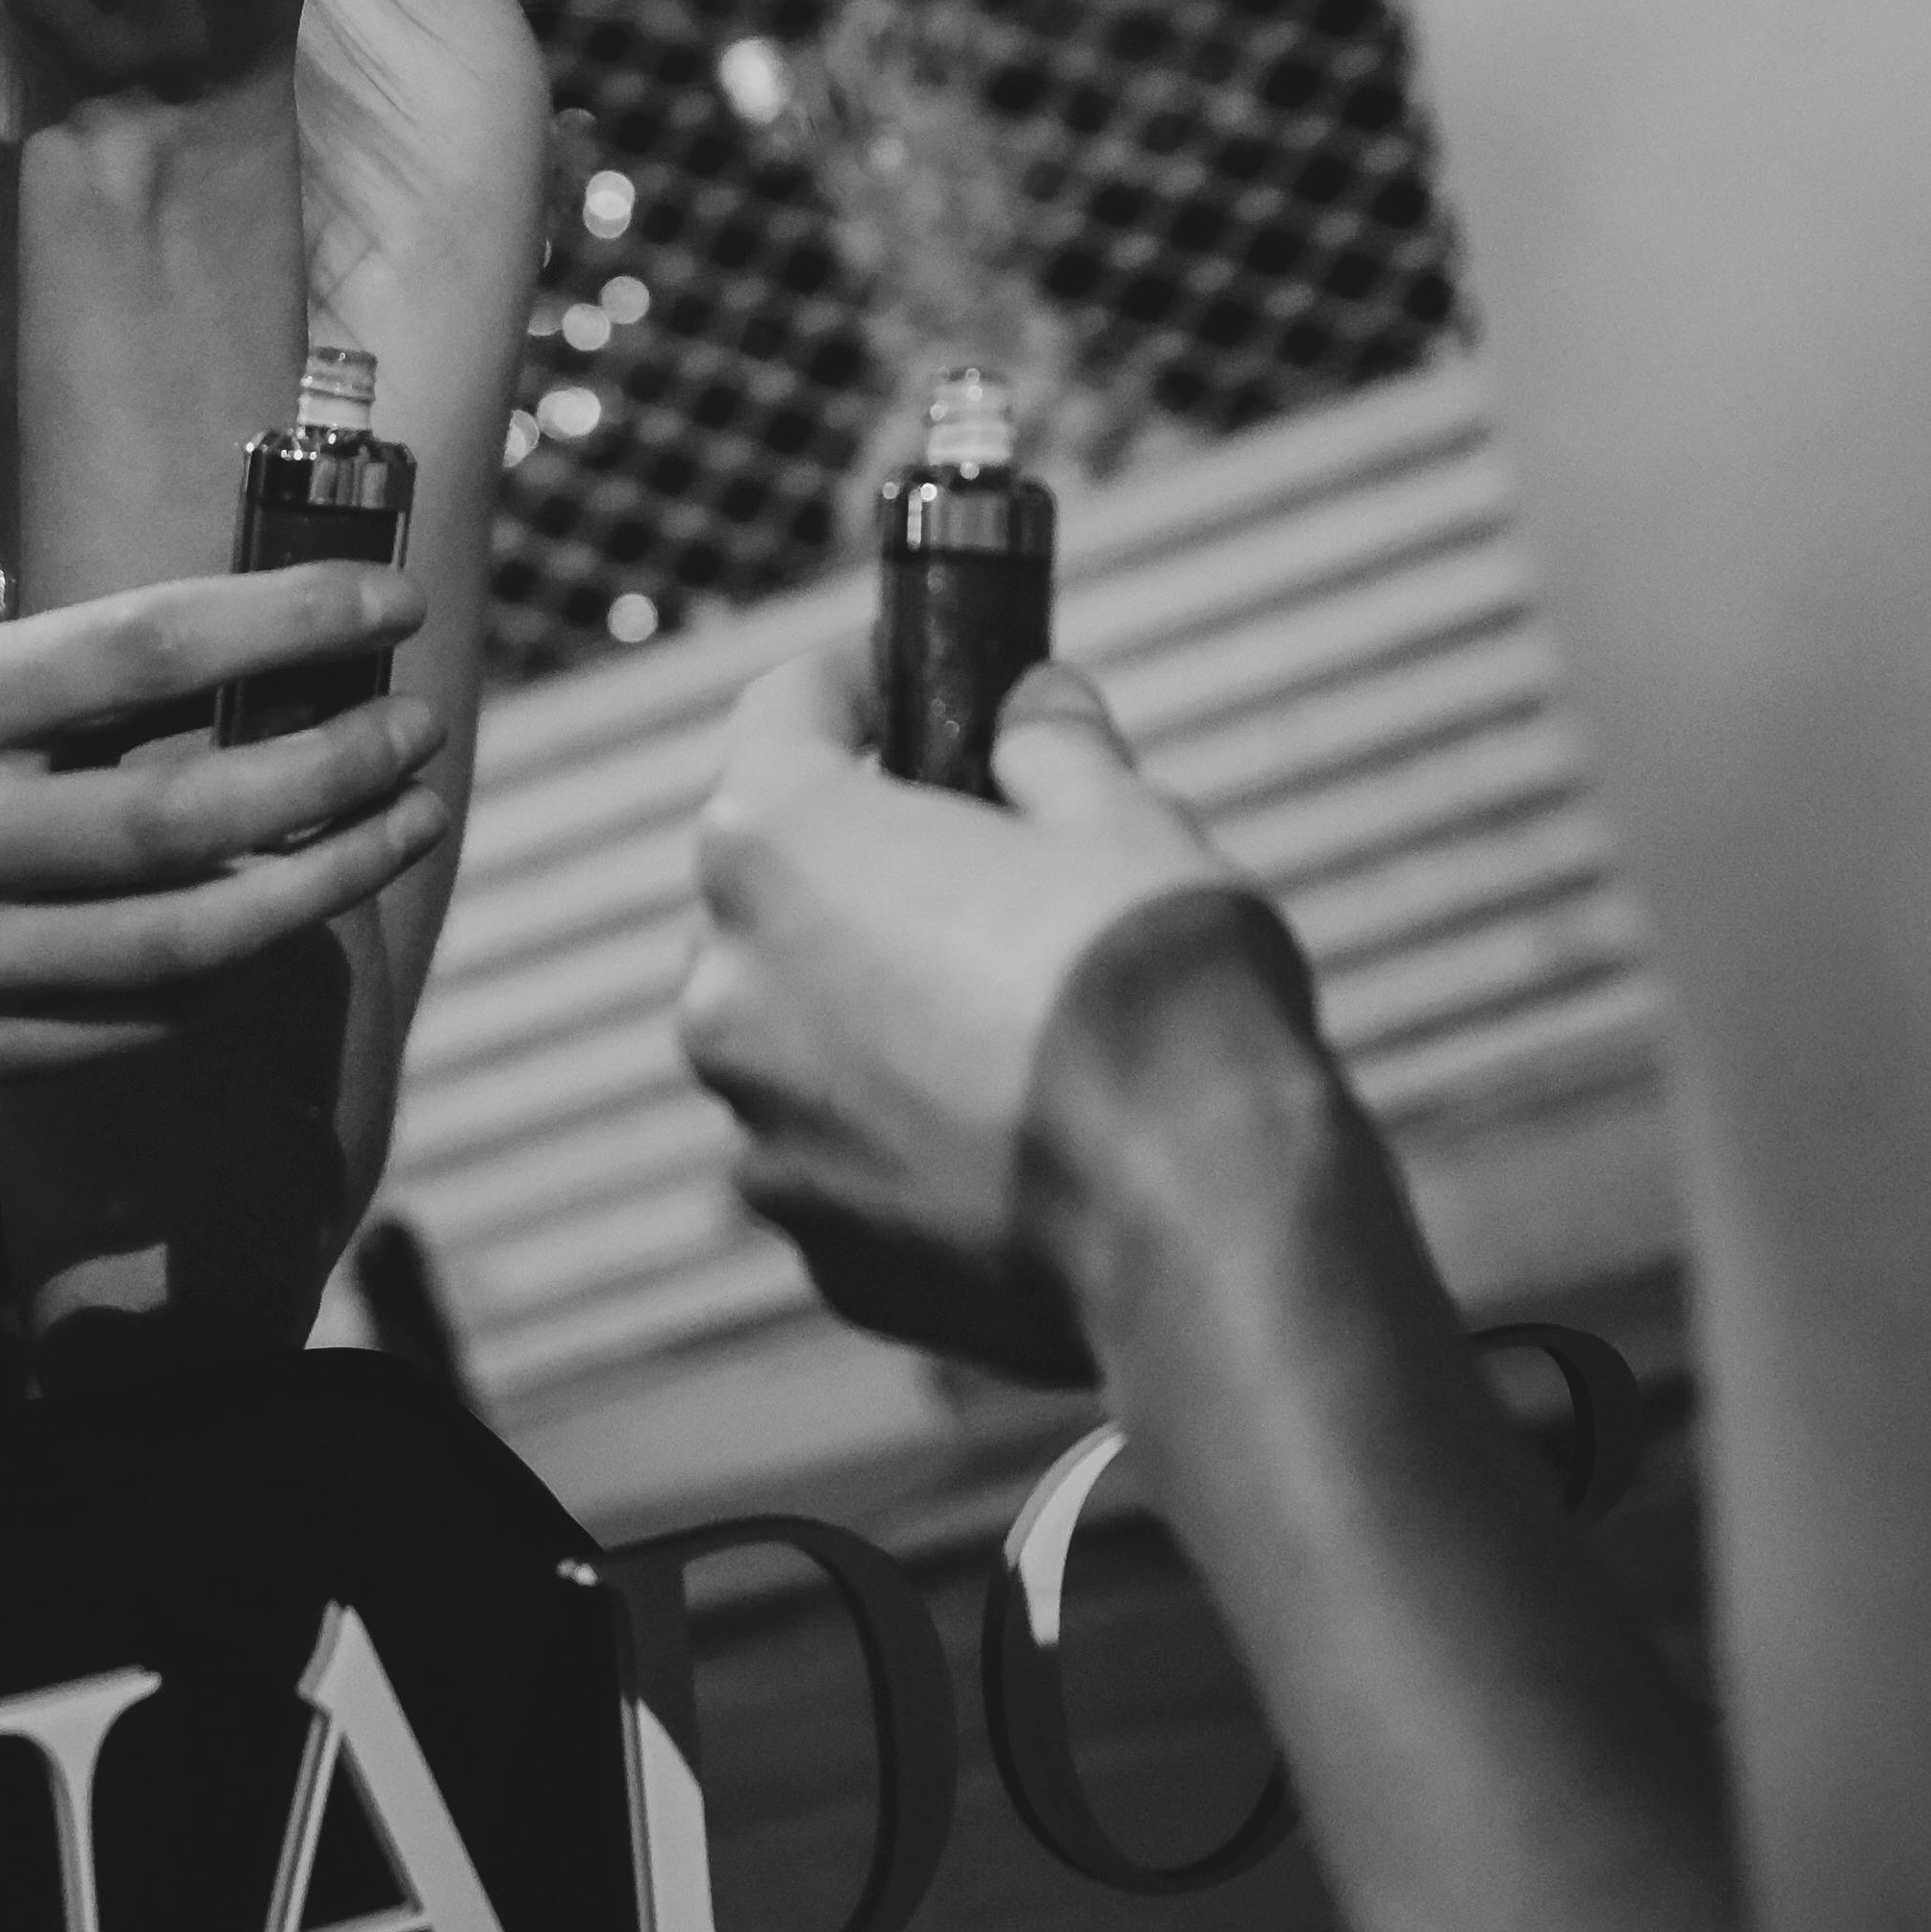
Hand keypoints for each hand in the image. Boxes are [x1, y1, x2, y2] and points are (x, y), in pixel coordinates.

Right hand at [0, 559, 439, 1084]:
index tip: (393, 603)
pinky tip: (307, 906)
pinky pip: (158, 1019)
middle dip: (331, 771)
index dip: (283, 622)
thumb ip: (115, 672)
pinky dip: (251, 963)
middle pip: (177, 814)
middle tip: (419, 733)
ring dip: (329, 881)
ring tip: (411, 821)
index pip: (139, 650)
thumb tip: (322, 640)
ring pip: (186, 942)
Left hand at [676, 653, 1319, 1381]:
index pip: (781, 714)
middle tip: (986, 865)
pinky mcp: (822, 1248)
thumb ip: (1054, 749)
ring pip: (804, 1037)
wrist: (1200, 1217)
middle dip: (867, 869)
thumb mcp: (1124, 816)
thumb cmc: (1154, 988)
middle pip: (779, 888)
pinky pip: (849, 1162)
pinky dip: (907, 1141)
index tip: (906, 683)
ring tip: (1011, 1018)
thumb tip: (1035, 711)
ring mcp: (763, 1132)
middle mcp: (730, 987)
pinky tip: (1014, 1135)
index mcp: (777, 842)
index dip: (853, 687)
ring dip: (877, 1015)